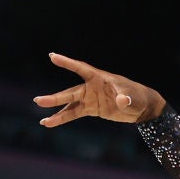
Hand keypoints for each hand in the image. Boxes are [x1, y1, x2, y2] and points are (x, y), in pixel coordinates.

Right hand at [33, 53, 166, 126]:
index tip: (52, 56)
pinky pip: (74, 113)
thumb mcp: (133, 97)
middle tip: (38, 101)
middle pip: (71, 92)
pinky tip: (49, 122)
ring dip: (56, 111)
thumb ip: (126, 98)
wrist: (141, 106)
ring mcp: (90, 98)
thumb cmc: (138, 97)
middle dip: (56, 98)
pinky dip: (62, 118)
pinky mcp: (91, 109)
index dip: (68, 63)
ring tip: (43, 121)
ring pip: (69, 104)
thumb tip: (122, 100)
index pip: (81, 68)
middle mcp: (91, 87)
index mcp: (100, 78)